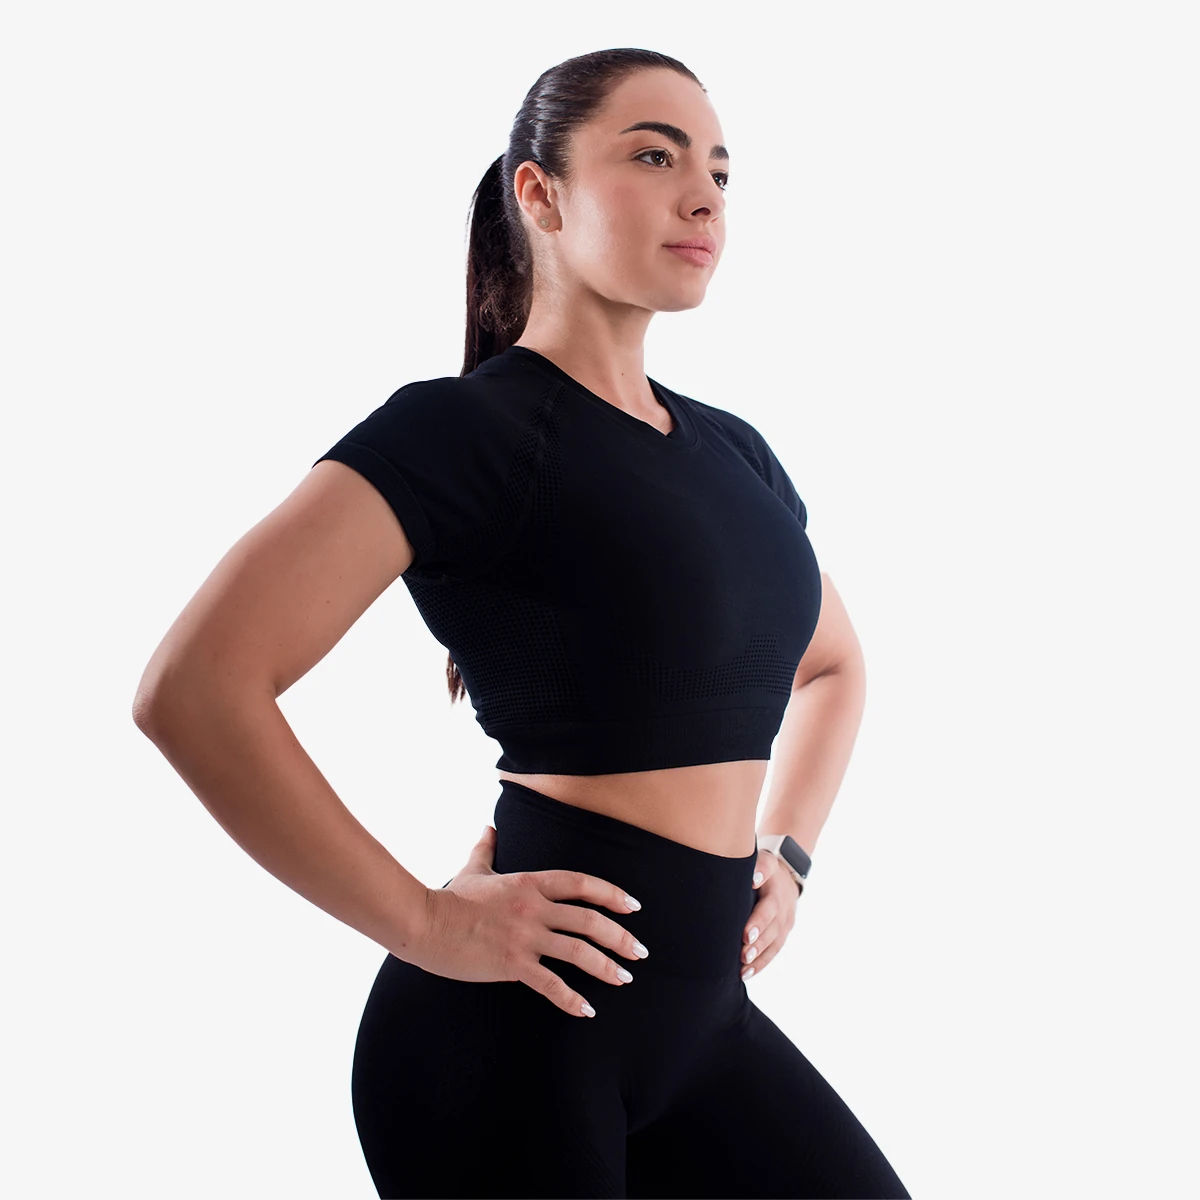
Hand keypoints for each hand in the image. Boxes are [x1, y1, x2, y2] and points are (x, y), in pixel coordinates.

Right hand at [409, 824, 648, 1018]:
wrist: (424, 922)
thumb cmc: (449, 898)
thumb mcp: (473, 869)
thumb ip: (486, 848)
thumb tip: (488, 827)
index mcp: (529, 883)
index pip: (581, 884)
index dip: (611, 894)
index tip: (633, 906)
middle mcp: (533, 908)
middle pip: (589, 919)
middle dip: (620, 936)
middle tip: (640, 951)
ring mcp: (524, 936)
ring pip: (578, 951)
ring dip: (606, 966)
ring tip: (624, 978)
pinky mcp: (511, 964)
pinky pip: (550, 983)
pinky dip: (572, 999)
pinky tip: (587, 1010)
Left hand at [740, 848, 800, 980]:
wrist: (785, 877)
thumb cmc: (764, 869)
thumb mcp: (764, 860)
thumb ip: (759, 866)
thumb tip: (752, 878)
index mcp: (775, 886)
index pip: (770, 901)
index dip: (760, 918)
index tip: (746, 932)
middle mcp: (783, 905)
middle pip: (773, 925)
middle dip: (758, 940)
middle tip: (744, 952)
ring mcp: (786, 921)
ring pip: (775, 941)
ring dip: (759, 956)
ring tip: (744, 967)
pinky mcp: (783, 933)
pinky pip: (774, 950)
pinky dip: (761, 963)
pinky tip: (747, 973)